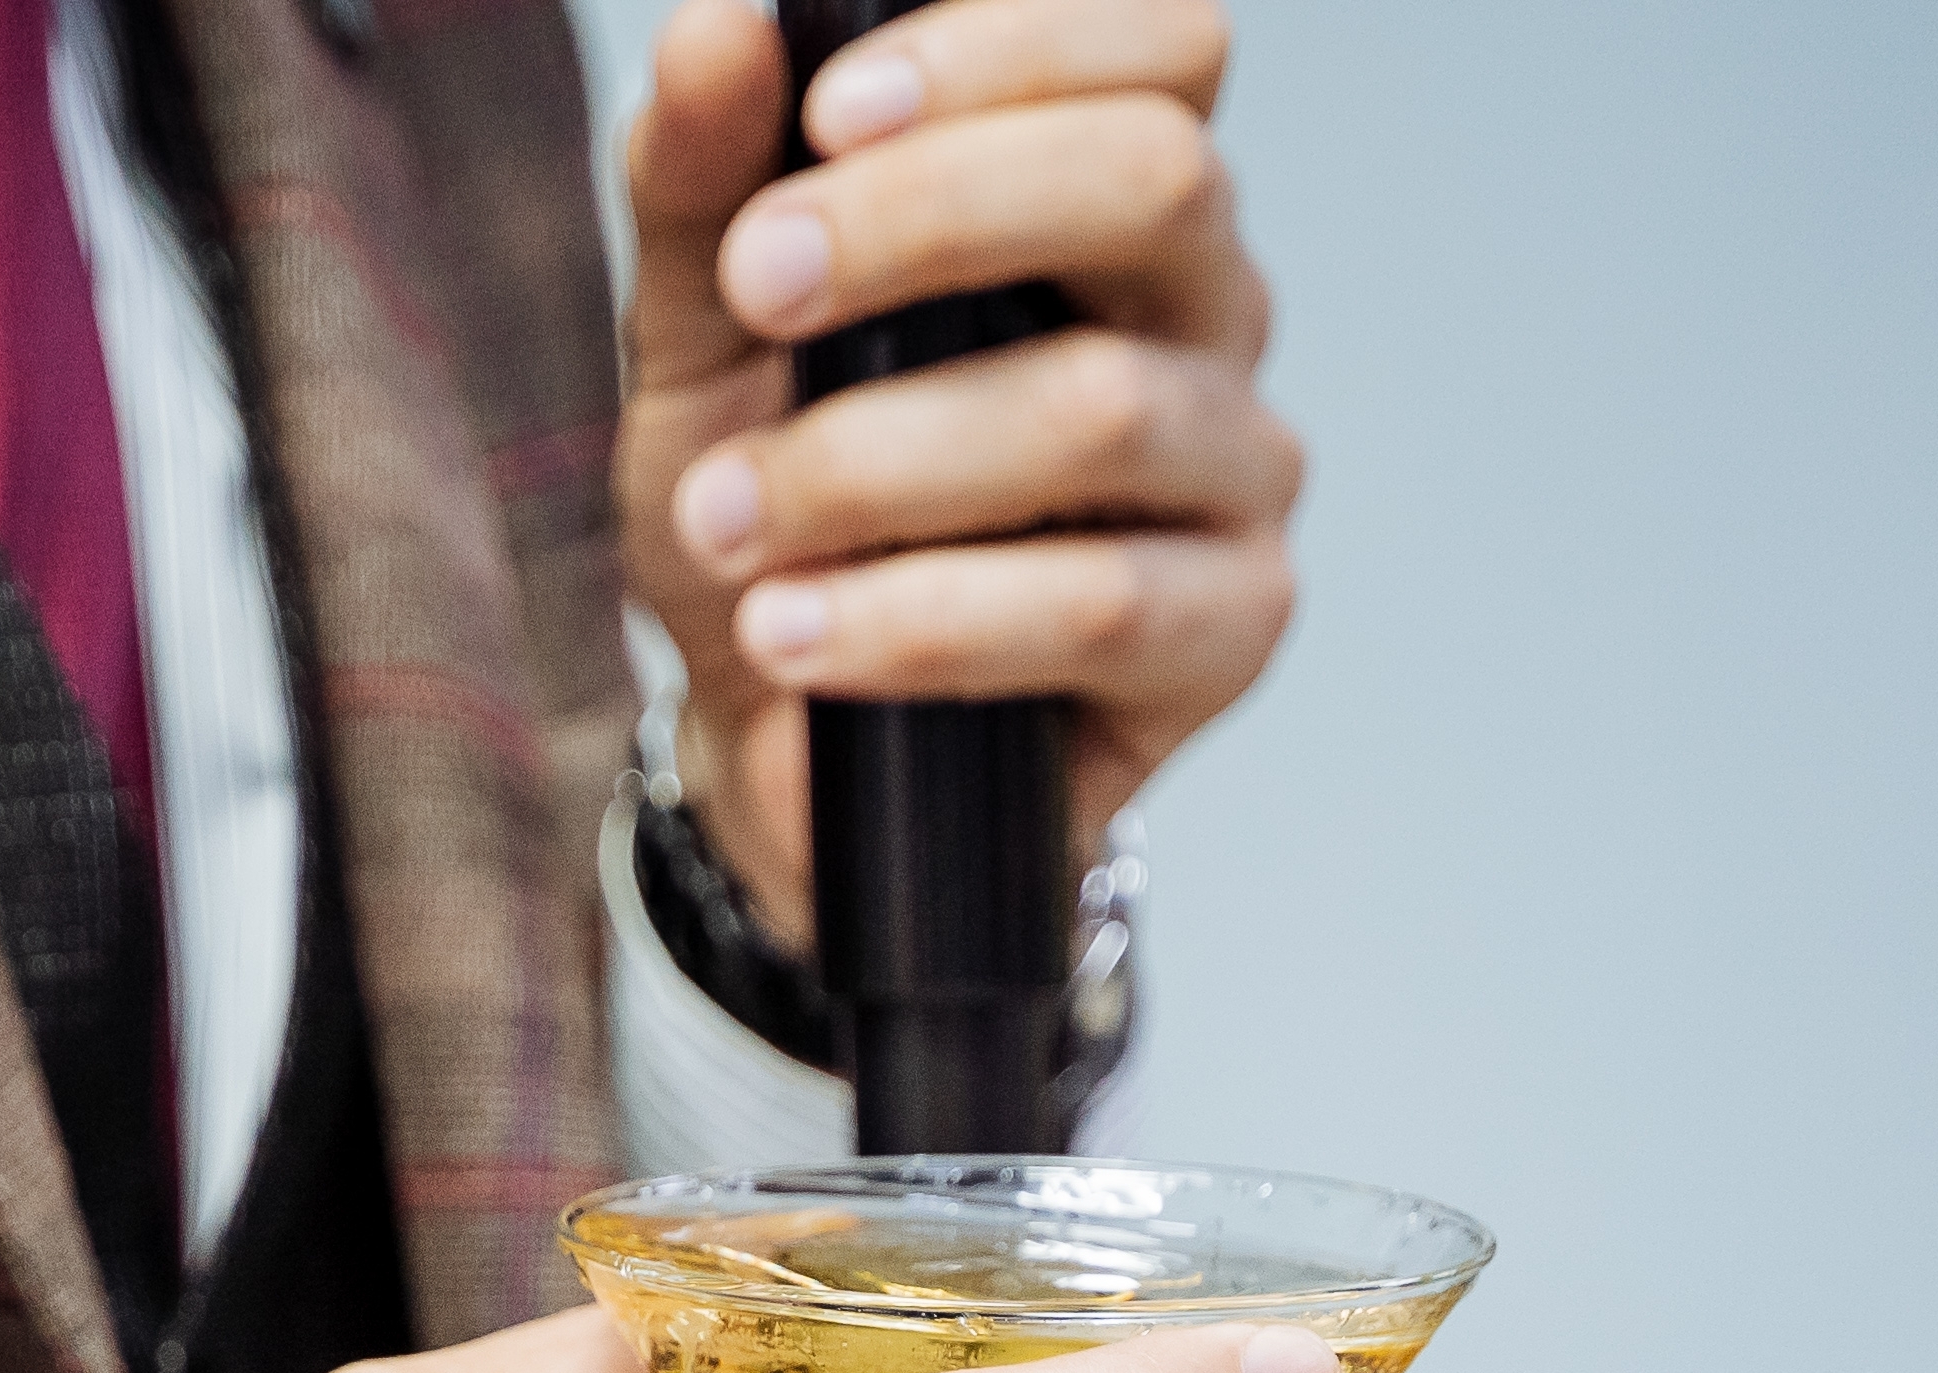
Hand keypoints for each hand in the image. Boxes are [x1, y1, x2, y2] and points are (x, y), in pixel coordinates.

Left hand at [615, 0, 1301, 937]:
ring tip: (727, 526)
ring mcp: (1235, 469)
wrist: (778, 737)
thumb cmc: (774, 506)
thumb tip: (718, 29)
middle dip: (933, 215)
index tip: (825, 117)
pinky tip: (794, 632)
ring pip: (1105, 406)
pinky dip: (916, 618)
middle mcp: (1203, 308)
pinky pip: (1099, 605)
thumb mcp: (702, 336)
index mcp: (1107, 198)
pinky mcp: (1229, 629)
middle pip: (1158, 180)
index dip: (1006, 52)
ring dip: (876, 459)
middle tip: (761, 286)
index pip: (1158, 46)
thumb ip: (705, 185)